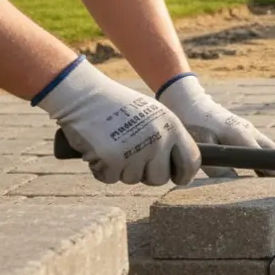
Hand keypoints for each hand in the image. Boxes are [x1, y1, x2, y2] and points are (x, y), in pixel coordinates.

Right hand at [34, 56, 200, 185]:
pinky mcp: (113, 159)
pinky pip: (110, 179)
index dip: (185, 174)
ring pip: (133, 179)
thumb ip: (167, 138)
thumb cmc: (117, 106)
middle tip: (132, 159)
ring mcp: (136, 150)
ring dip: (121, 169)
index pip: (191, 160)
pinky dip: (102, 170)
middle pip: (160, 178)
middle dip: (146, 174)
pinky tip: (99, 150)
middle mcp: (157, 139)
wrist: (83, 96)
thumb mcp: (153, 115)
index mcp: (171, 127)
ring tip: (113, 145)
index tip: (178, 179)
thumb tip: (182, 167)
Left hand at [157, 73, 274, 177]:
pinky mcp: (245, 131)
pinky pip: (261, 147)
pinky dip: (265, 160)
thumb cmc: (194, 126)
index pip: (264, 158)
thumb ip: (219, 168)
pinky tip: (264, 174)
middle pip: (273, 153)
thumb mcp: (203, 148)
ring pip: (269, 150)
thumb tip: (234, 187)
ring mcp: (250, 130)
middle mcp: (250, 131)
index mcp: (241, 135)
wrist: (191, 104)